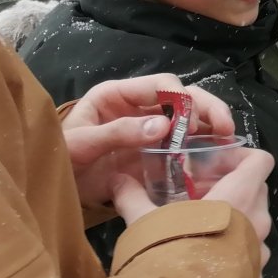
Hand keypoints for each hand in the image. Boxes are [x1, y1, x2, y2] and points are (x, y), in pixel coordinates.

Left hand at [64, 75, 236, 212]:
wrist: (49, 193)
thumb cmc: (57, 160)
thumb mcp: (80, 145)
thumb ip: (117, 133)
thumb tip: (163, 126)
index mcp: (118, 96)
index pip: (160, 85)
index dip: (181, 99)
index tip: (191, 124)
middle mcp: (139, 108)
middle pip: (182, 97)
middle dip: (207, 108)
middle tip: (225, 127)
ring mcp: (149, 130)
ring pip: (190, 117)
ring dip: (211, 124)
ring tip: (228, 138)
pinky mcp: (155, 153)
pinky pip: (183, 145)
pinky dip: (202, 148)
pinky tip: (217, 156)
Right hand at [111, 147, 276, 268]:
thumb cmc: (170, 252)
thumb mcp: (145, 220)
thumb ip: (133, 196)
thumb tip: (116, 179)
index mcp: (240, 196)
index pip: (261, 161)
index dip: (242, 157)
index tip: (214, 165)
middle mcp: (258, 220)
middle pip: (257, 189)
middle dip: (233, 187)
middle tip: (199, 194)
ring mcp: (260, 249)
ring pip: (255, 221)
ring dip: (235, 218)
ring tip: (200, 227)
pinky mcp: (256, 274)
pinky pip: (251, 251)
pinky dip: (235, 247)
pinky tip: (207, 256)